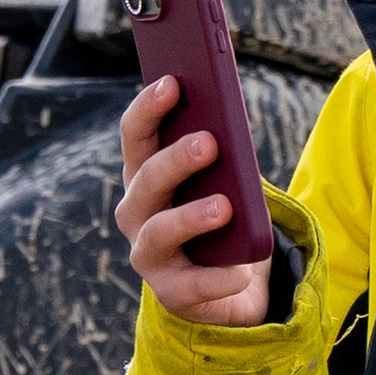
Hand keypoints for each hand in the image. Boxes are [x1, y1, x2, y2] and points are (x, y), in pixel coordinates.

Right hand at [115, 74, 270, 326]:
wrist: (232, 281)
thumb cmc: (224, 216)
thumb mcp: (225, 179)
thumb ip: (223, 153)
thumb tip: (231, 119)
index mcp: (144, 175)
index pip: (135, 136)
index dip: (149, 108)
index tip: (172, 82)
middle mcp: (137, 213)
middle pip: (147, 180)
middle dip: (176, 159)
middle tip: (210, 142)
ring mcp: (149, 255)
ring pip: (160, 232)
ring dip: (191, 217)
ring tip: (225, 207)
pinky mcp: (172, 292)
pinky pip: (193, 285)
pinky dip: (218, 278)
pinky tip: (240, 272)